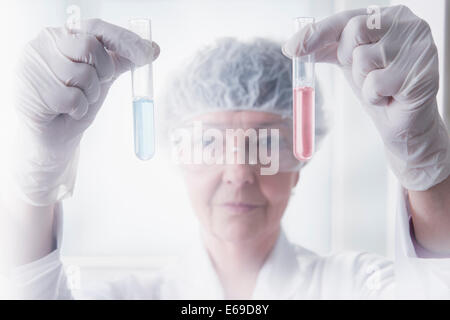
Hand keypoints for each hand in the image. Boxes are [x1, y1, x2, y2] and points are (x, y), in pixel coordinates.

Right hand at [13, 19, 159, 205]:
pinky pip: (73, 98)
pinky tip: (67, 112)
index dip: (124, 40)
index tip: (146, 54)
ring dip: (90, 95)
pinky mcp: (32, 90)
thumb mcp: (102, 77)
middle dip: (104, 71)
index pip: (96, 28)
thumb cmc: (75, 101)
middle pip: (90, 47)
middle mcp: (44, 43)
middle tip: (98, 85)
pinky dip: (79, 110)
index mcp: (62, 35)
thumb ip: (122, 60)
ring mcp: (34, 65)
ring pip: (83, 75)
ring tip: (78, 101)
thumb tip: (153, 48)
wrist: (54, 135)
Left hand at [283, 5, 449, 190]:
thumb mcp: (348, 63)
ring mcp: (421, 47)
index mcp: (390, 17)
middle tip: (366, 74)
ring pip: (364, 59)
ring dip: (364, 82)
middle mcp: (409, 25)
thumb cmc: (378, 88)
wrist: (403, 124)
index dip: (318, 33)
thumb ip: (325, 48)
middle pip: (355, 32)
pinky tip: (392, 98)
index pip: (347, 19)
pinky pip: (377, 83)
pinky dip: (376, 97)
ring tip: (382, 87)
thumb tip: (291, 47)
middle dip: (349, 59)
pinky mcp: (424, 73)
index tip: (293, 49)